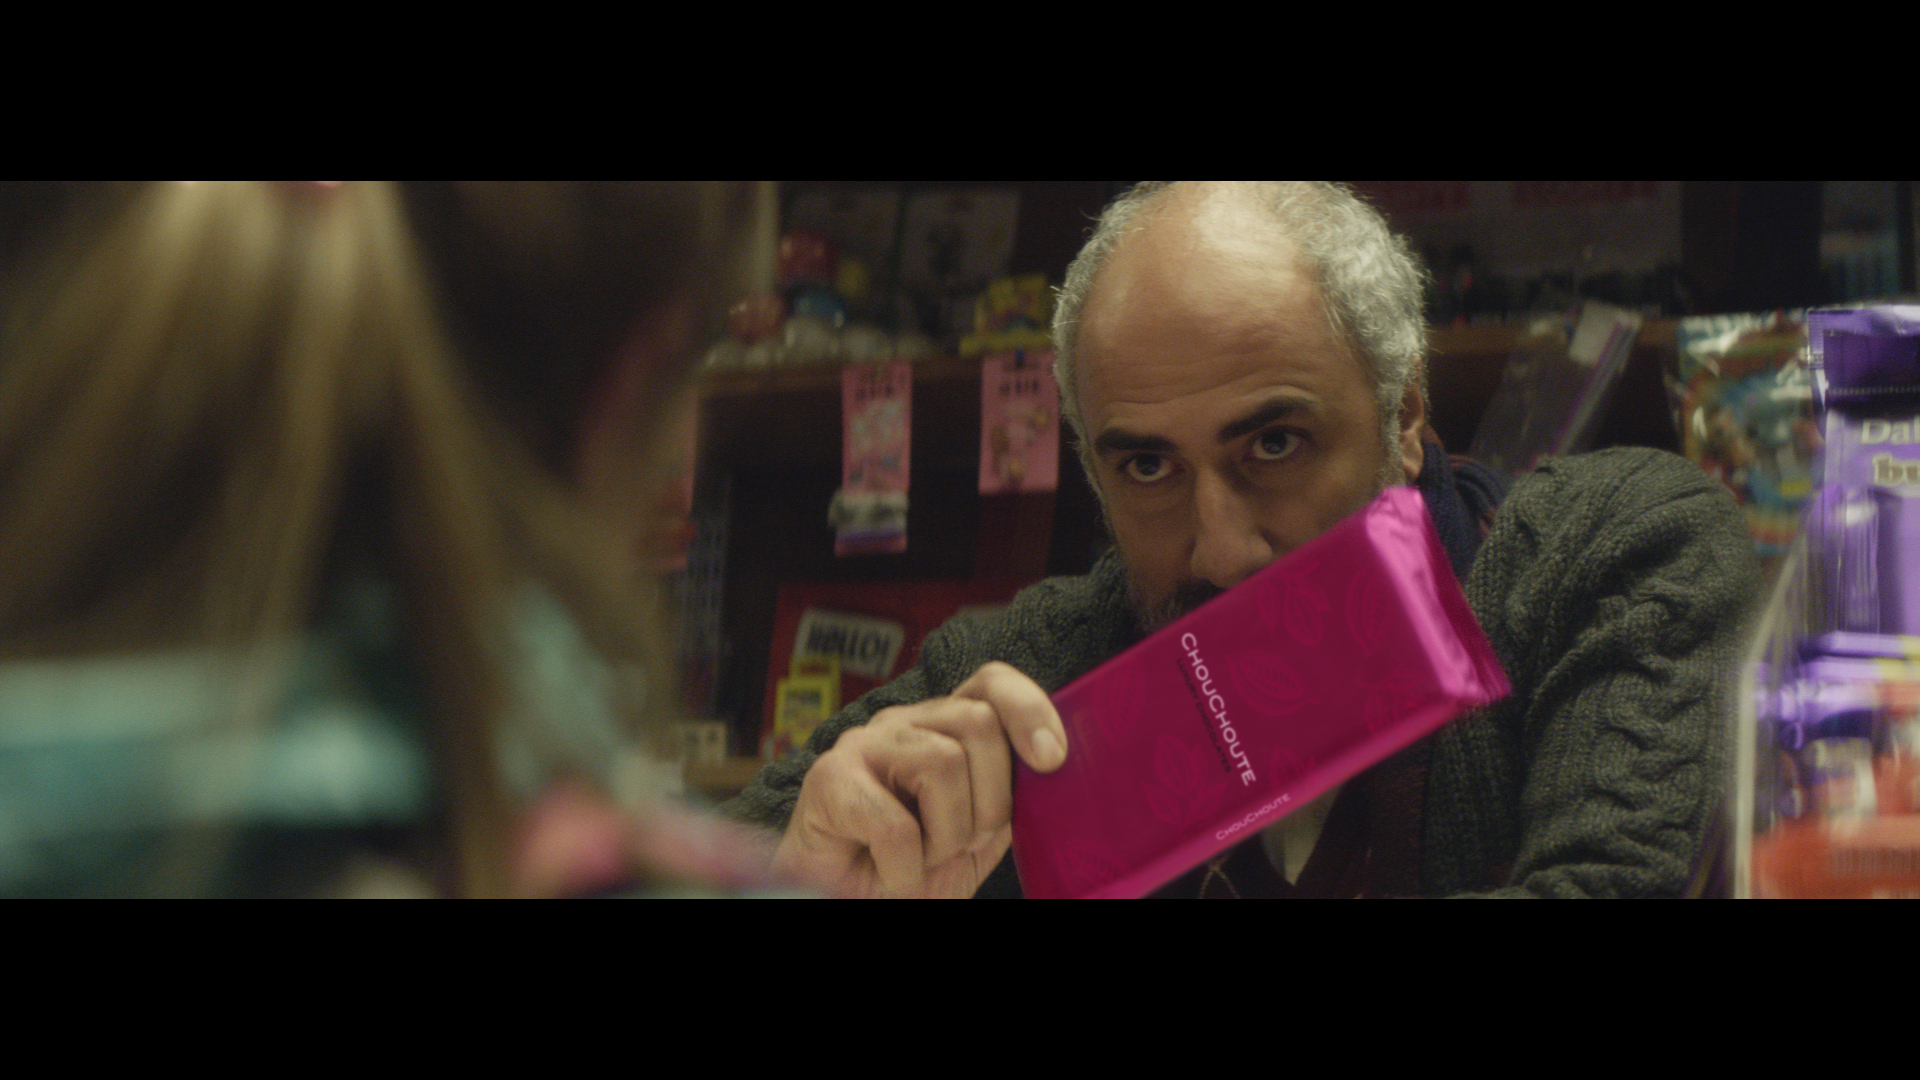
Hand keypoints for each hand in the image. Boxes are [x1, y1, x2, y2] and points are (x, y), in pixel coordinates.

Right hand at [772, 661, 1067, 897]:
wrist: (847, 902)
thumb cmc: (912, 868)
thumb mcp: (979, 832)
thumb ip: (1011, 795)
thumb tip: (1052, 766)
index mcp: (941, 726)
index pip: (991, 682)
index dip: (1028, 709)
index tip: (1052, 760)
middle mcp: (902, 723)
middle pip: (977, 722)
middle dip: (991, 799)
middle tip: (966, 842)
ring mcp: (861, 745)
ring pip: (942, 762)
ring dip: (947, 836)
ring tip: (923, 858)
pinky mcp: (828, 780)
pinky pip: (896, 824)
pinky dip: (905, 867)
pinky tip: (891, 873)